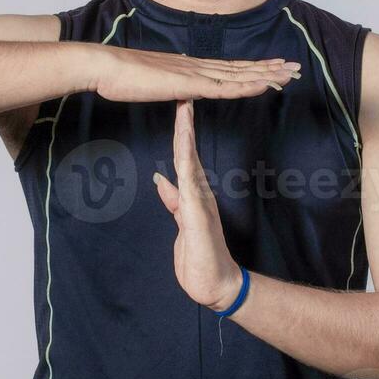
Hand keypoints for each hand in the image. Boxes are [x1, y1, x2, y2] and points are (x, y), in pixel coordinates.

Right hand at [91, 46, 298, 103]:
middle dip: (270, 68)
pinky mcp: (189, 84)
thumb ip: (172, 84)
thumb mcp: (155, 82)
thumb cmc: (124, 77)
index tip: (275, 67)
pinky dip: (248, 85)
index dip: (254, 67)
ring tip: (291, 73)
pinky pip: (225, 87)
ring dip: (267, 74)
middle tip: (296, 67)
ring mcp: (196, 73)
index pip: (230, 67)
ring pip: (240, 75)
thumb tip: (181, 88)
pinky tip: (266, 84)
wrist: (108, 67)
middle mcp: (199, 66)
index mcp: (192, 66)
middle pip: (241, 68)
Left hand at [151, 99, 244, 311]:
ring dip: (186, 135)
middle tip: (183, 93)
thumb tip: (161, 179)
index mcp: (194, 194)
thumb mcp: (181, 225)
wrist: (217, 285)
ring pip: (190, 161)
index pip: (184, 157)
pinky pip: (190, 183)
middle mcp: (199, 192)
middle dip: (185, 123)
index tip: (179, 107)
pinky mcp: (198, 213)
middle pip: (188, 151)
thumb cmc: (200, 258)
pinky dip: (187, 163)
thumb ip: (173, 201)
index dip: (180, 132)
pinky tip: (183, 147)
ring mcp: (200, 201)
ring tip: (184, 109)